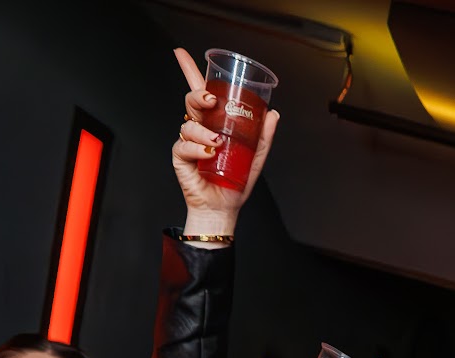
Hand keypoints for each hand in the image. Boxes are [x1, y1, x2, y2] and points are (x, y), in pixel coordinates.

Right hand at [170, 47, 274, 233]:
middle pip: (191, 101)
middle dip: (198, 95)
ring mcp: (188, 142)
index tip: (181, 53)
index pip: (199, 92)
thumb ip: (263, 135)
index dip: (189, 71)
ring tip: (217, 143)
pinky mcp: (180, 158)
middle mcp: (198, 128)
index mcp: (213, 122)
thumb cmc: (235, 181)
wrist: (224, 207)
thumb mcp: (256, 155)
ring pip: (188, 123)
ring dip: (203, 130)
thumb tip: (273, 114)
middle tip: (210, 100)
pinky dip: (197, 149)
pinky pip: (184, 146)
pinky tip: (208, 153)